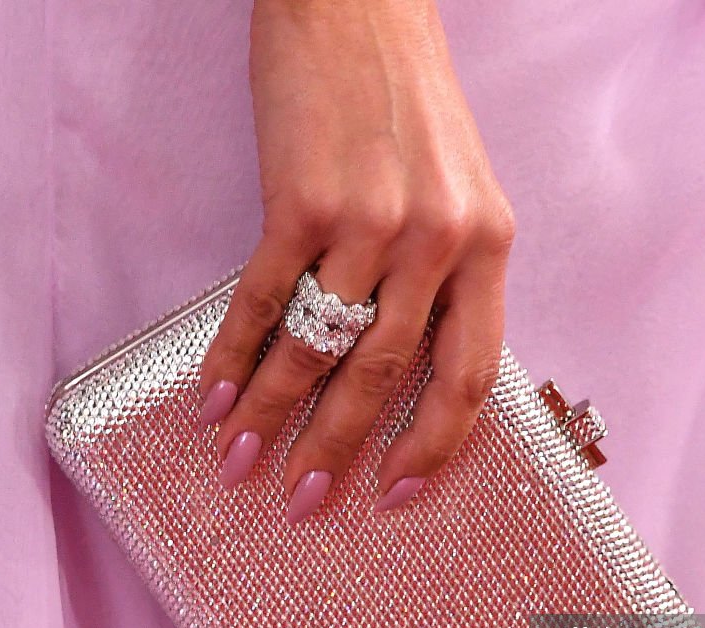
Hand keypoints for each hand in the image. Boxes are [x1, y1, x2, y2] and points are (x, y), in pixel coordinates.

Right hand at [198, 0, 514, 521]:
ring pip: (318, 347)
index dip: (432, 447)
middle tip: (305, 501)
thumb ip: (448, 282)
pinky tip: (216, 397)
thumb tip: (405, 375)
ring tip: (243, 464)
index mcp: (488, 248)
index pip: (470, 376)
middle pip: (385, 376)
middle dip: (338, 449)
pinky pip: (264, 298)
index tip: (396, 495)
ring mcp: (368, 219)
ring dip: (273, 416)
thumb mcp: (463, 196)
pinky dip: (235, 354)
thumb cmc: (410, 108)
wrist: (358, 5)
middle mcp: (437, 240)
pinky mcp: (301, 198)